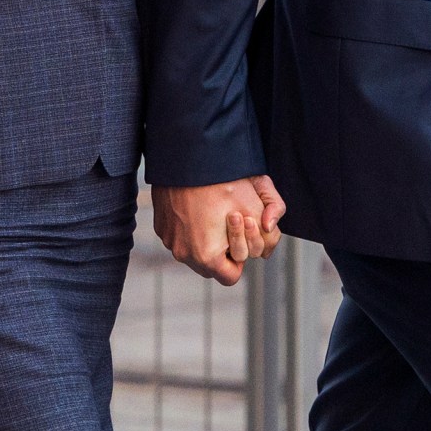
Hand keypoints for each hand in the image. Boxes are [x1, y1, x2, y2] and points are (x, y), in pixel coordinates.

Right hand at [152, 176, 286, 285]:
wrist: (188, 154)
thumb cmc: (223, 180)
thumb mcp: (257, 204)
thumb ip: (270, 234)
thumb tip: (269, 247)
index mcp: (206, 257)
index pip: (231, 276)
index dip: (241, 257)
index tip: (241, 235)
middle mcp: (183, 254)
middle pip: (211, 267)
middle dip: (224, 250)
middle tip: (229, 223)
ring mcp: (169, 240)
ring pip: (194, 252)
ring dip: (206, 240)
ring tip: (213, 212)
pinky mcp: (160, 226)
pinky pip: (179, 237)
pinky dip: (189, 228)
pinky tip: (196, 205)